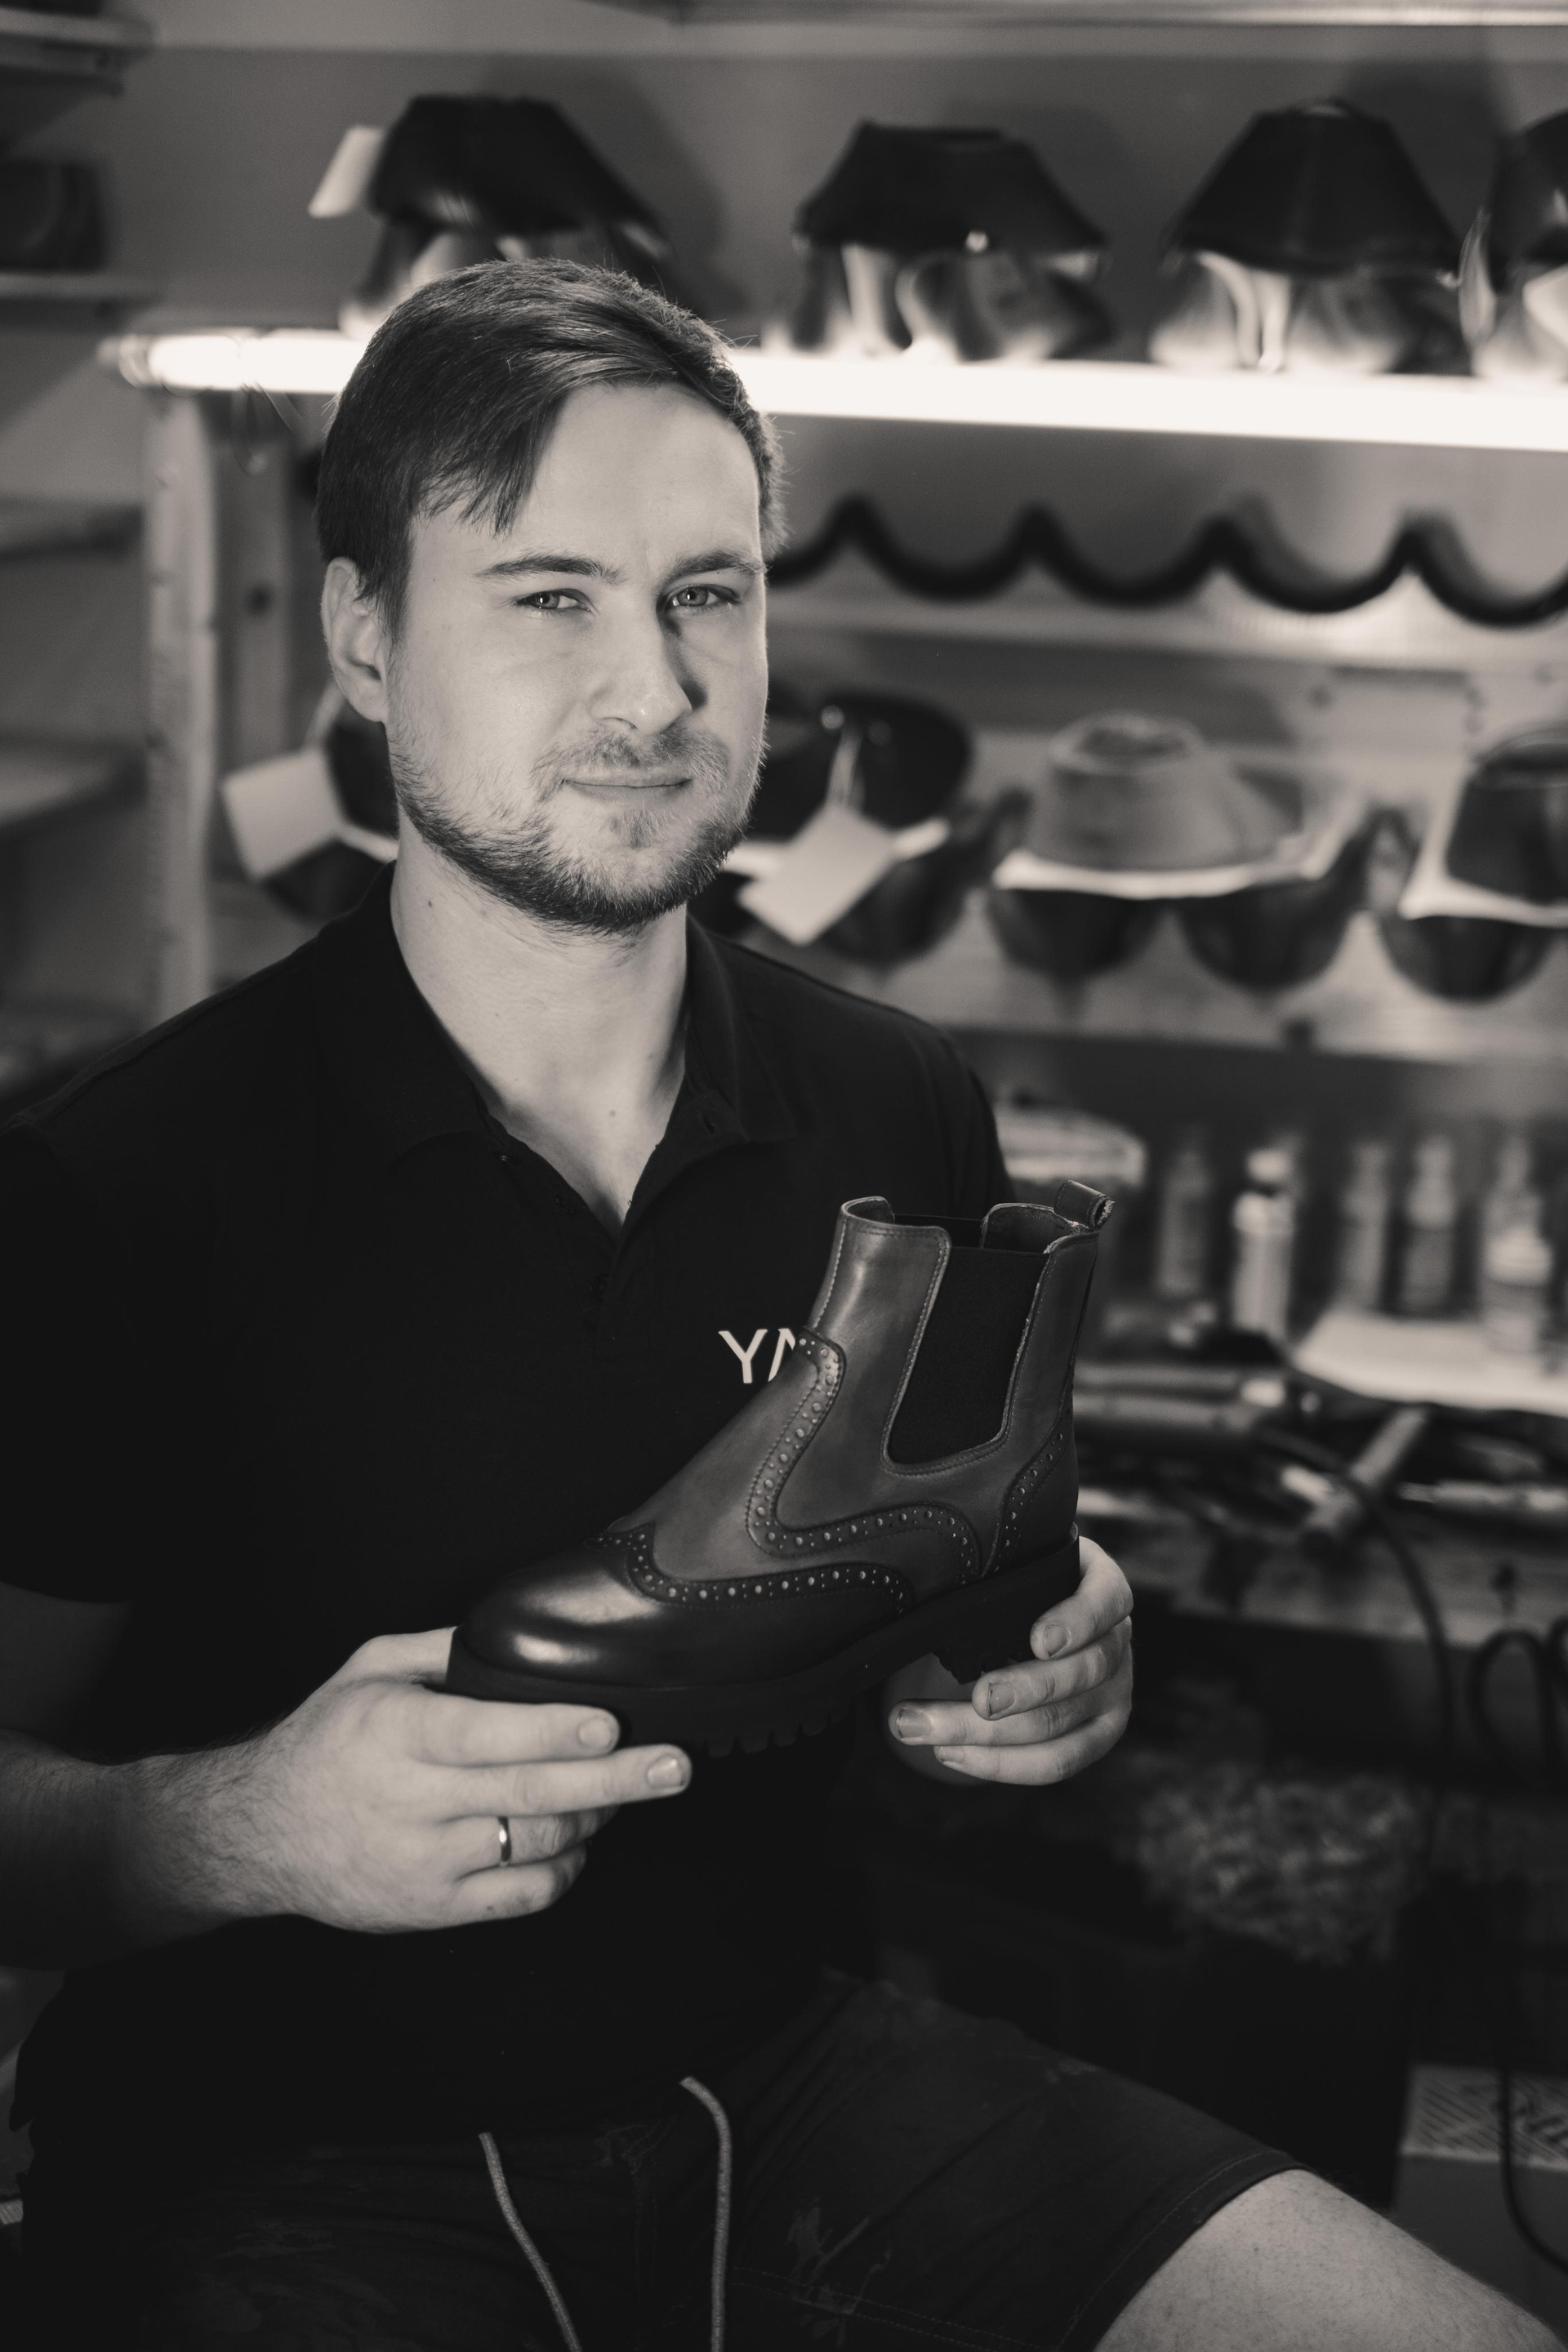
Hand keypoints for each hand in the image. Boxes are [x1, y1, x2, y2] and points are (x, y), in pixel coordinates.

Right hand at [165, 1628, 689, 1934]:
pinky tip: (577, 1837)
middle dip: (614, 1781)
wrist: (261, 1836)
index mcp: (397, 1734)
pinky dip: (564, 1867)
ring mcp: (426, 1864)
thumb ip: (439, 1647)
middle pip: (531, 1794)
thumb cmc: (326, 1741)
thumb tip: (516, 1630)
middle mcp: (414, 1802)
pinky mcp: (434, 1910)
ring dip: (595, 1815)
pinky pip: (521, 1897)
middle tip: (674, 1767)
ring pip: (536, 1844)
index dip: (553, 1733)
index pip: (487, 1736)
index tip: (608, 1725)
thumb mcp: (367, 1670)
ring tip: (627, 1787)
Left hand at [885, 1538, 1132, 1784]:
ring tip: (919, 1727)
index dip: (1076, 1622)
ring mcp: (1113, 1695)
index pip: (1106, 1601)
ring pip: (1056, 1727)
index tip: (1038, 1640)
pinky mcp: (1096, 1737)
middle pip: (1080, 1674)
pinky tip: (949, 1752)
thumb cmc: (1023, 1584)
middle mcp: (1118, 1643)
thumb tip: (930, 1585)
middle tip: (976, 1698)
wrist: (1044, 1617)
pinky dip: (998, 1763)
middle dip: (1023, 1690)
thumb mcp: (1022, 1562)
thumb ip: (998, 1570)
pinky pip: (1054, 1763)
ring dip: (981, 1734)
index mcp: (1106, 1588)